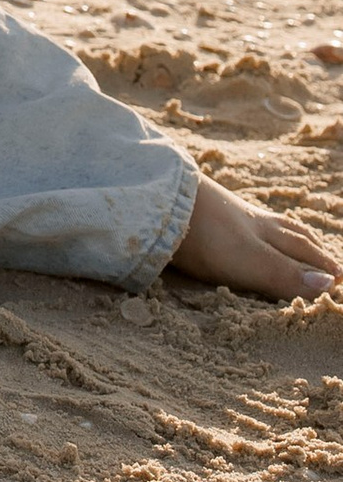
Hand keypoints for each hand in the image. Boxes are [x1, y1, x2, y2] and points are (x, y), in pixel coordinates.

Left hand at [168, 171, 337, 303]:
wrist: (157, 196)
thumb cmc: (204, 232)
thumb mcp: (248, 260)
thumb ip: (284, 274)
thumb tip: (329, 285)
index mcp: (266, 233)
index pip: (302, 250)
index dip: (322, 266)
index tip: (340, 277)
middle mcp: (251, 220)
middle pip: (289, 235)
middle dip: (312, 250)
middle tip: (330, 263)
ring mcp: (226, 212)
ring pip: (266, 225)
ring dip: (288, 236)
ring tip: (298, 241)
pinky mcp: (201, 209)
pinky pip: (239, 219)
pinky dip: (255, 226)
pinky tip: (243, 224)